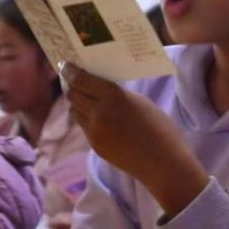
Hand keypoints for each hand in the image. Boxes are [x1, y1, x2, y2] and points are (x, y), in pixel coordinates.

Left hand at [61, 63, 208, 214]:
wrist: (163, 163)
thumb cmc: (161, 129)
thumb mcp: (142, 103)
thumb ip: (119, 95)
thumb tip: (101, 90)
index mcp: (114, 96)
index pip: (81, 80)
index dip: (70, 71)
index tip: (66, 65)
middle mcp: (99, 112)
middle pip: (73, 94)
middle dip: (72, 86)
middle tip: (72, 80)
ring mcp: (94, 131)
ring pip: (75, 111)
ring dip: (78, 103)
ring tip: (85, 99)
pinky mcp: (95, 146)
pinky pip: (85, 127)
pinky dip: (87, 119)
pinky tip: (99, 119)